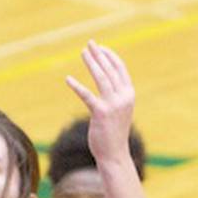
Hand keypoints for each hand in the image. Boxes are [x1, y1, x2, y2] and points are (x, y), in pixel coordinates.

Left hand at [65, 41, 136, 165]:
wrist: (114, 154)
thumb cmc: (114, 132)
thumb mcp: (119, 111)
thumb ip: (116, 96)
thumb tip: (108, 83)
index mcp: (129, 94)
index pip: (120, 69)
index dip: (110, 56)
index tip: (100, 47)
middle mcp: (123, 97)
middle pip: (110, 70)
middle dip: (99, 54)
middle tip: (90, 43)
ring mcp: (113, 105)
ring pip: (101, 78)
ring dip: (91, 63)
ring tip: (83, 52)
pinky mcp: (101, 113)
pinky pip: (87, 96)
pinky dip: (77, 86)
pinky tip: (68, 79)